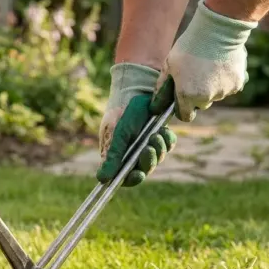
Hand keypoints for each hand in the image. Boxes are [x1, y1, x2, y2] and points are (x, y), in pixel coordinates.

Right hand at [96, 63, 176, 186]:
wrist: (139, 89)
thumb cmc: (124, 111)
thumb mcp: (118, 134)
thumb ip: (112, 157)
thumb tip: (101, 180)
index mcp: (118, 154)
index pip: (125, 177)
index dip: (132, 179)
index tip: (138, 173)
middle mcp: (132, 152)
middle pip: (144, 169)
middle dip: (148, 161)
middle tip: (149, 148)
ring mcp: (146, 144)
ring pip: (157, 158)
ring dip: (158, 149)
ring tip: (156, 134)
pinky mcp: (159, 135)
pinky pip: (167, 146)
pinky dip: (167, 141)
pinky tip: (163, 131)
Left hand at [150, 0, 257, 121]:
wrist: (218, 30)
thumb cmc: (190, 46)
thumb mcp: (169, 64)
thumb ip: (162, 86)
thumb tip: (156, 103)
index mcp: (187, 95)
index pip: (185, 116)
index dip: (183, 108)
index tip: (183, 98)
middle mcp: (206, 98)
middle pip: (202, 104)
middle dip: (198, 95)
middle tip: (196, 75)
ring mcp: (223, 92)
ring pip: (216, 95)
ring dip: (213, 86)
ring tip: (210, 65)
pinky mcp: (237, 84)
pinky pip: (230, 87)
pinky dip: (226, 79)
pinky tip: (222, 63)